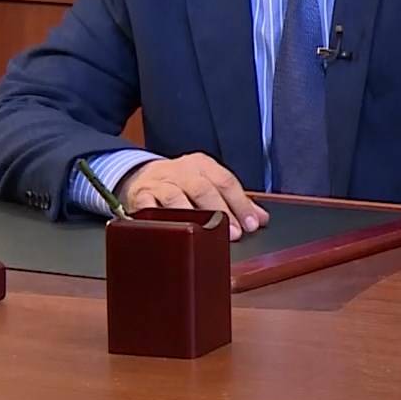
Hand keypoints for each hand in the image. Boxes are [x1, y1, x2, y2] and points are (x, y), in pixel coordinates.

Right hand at [117, 153, 269, 239]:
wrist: (140, 176)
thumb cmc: (180, 183)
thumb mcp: (208, 183)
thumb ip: (234, 200)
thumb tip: (261, 218)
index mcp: (201, 165)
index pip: (225, 181)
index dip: (240, 203)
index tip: (252, 224)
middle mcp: (181, 171)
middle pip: (203, 188)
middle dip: (220, 211)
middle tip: (234, 233)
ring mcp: (160, 183)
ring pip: (176, 197)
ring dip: (192, 217)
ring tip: (204, 234)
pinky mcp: (140, 197)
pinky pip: (148, 208)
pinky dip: (158, 219)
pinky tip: (170, 231)